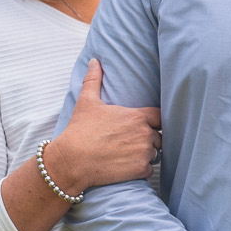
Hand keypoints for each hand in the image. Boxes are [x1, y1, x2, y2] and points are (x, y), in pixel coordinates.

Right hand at [44, 60, 160, 190]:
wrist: (71, 161)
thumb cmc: (79, 130)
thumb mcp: (87, 102)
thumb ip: (94, 80)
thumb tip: (94, 61)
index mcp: (136, 116)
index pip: (160, 116)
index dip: (154, 121)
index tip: (146, 125)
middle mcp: (144, 134)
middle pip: (159, 136)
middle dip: (149, 138)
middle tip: (131, 142)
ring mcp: (143, 153)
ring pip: (155, 153)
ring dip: (146, 154)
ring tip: (128, 153)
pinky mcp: (140, 170)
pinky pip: (149, 170)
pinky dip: (141, 169)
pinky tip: (126, 166)